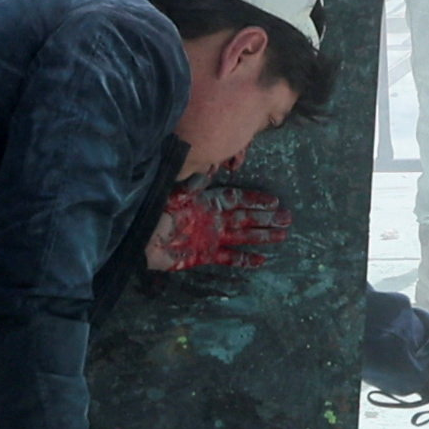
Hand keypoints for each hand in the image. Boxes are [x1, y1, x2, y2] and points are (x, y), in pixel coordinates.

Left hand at [146, 178, 289, 273]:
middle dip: (266, 218)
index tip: (273, 200)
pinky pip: (229, 257)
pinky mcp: (205, 255)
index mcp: (205, 203)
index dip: (254, 200)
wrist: (140, 242)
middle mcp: (212, 220)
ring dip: (262, 236)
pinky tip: (262, 260)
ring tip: (282, 235)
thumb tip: (211, 168)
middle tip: (287, 218)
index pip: (236, 199)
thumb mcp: (173, 196)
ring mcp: (211, 238)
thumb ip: (193, 185)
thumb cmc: (154, 215)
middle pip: (244, 218)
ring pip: (242, 236)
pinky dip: (245, 259)